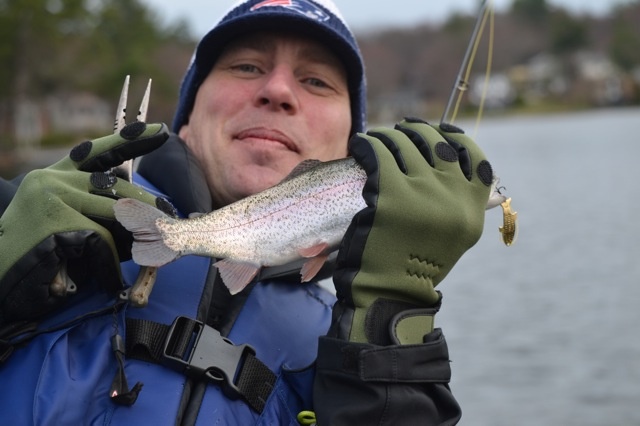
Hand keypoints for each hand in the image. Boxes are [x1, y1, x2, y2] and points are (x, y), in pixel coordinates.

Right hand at [0, 122, 170, 324]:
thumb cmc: (38, 252)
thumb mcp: (65, 220)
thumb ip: (93, 206)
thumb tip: (141, 211)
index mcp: (54, 174)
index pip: (97, 151)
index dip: (131, 140)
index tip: (160, 130)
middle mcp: (52, 178)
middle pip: (116, 186)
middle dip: (147, 205)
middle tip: (168, 218)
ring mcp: (52, 196)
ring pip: (113, 212)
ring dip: (133, 236)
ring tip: (144, 252)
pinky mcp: (56, 219)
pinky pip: (101, 239)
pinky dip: (110, 261)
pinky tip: (107, 276)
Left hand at [330, 118, 492, 344]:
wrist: (390, 294)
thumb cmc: (417, 267)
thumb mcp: (454, 237)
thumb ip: (459, 204)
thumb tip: (453, 168)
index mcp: (473, 207)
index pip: (475, 157)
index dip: (456, 138)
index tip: (440, 131)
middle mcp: (453, 196)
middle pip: (437, 143)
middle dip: (418, 131)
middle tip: (404, 129)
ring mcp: (422, 193)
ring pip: (405, 144)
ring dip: (390, 135)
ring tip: (379, 138)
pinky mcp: (390, 193)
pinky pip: (378, 153)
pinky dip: (368, 143)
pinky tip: (361, 144)